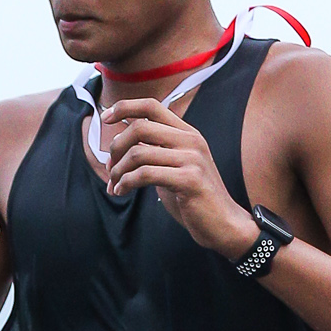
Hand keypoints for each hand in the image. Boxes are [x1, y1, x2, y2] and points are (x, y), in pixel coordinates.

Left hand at [101, 99, 259, 258]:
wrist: (223, 224)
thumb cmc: (194, 197)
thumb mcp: (174, 166)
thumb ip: (154, 150)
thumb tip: (120, 136)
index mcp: (187, 133)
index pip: (151, 106)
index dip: (125, 107)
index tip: (106, 118)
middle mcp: (191, 141)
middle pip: (140, 128)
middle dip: (115, 148)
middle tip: (109, 168)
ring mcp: (192, 159)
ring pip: (138, 154)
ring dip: (118, 171)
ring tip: (114, 185)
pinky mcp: (189, 180)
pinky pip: (145, 175)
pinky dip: (126, 183)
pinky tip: (122, 191)